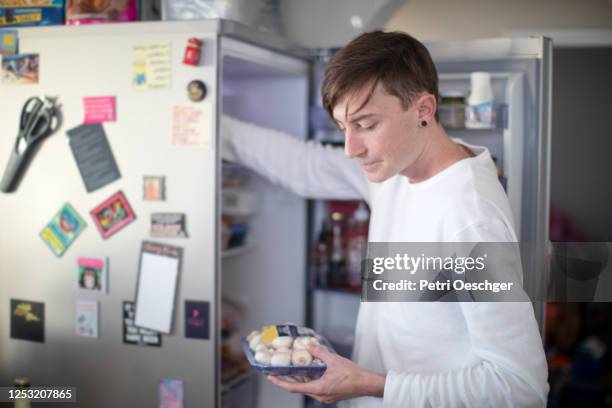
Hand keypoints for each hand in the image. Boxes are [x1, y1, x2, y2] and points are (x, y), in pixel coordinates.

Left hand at [267, 342, 384, 403]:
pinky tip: (310, 371)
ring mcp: (325, 396)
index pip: (294, 388)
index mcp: (319, 388)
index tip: (270, 377)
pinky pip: (315, 387)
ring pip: (307, 388)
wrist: (368, 384)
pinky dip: (309, 380)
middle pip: (299, 388)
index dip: (280, 383)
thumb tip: (308, 344)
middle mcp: (320, 395)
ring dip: (300, 379)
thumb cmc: (354, 375)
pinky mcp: (330, 394)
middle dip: (288, 379)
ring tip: (292, 369)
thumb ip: (319, 352)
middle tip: (278, 371)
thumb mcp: (334, 360)